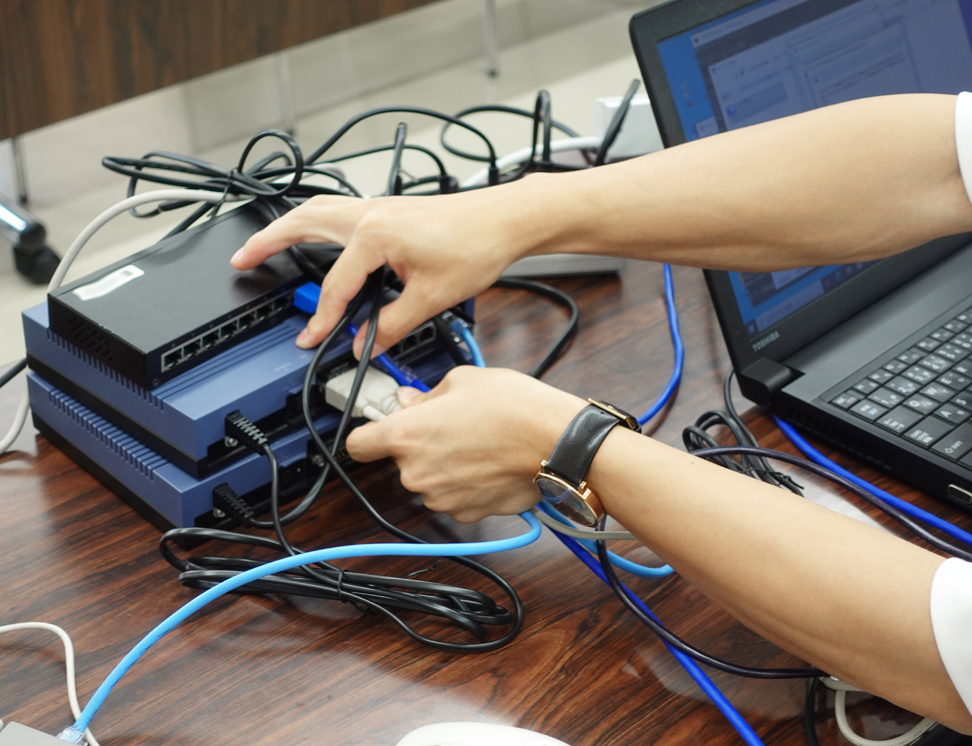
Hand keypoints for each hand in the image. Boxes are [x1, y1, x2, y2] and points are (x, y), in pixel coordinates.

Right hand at [231, 182, 543, 354]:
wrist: (504, 220)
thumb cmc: (476, 246)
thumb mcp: (431, 297)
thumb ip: (393, 324)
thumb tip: (368, 343)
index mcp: (375, 234)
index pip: (336, 285)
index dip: (323, 319)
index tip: (311, 339)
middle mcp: (370, 213)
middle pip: (303, 222)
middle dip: (267, 241)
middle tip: (241, 259)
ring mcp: (378, 206)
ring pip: (318, 210)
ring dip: (288, 225)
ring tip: (266, 243)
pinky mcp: (389, 209)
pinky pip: (338, 211)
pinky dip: (316, 222)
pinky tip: (317, 237)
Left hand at [346, 366, 585, 522]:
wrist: (556, 443)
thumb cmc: (514, 408)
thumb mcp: (462, 380)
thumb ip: (426, 395)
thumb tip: (412, 401)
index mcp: (406, 436)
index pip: (358, 444)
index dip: (367, 433)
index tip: (376, 427)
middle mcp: (416, 473)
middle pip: (400, 460)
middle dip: (420, 444)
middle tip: (450, 424)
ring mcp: (441, 497)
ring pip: (429, 479)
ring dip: (444, 464)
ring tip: (476, 441)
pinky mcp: (467, 513)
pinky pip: (454, 496)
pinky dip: (466, 483)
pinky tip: (488, 462)